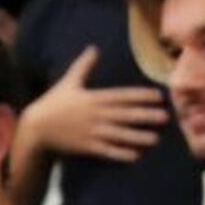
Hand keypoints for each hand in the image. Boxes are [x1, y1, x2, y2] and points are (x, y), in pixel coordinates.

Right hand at [26, 47, 168, 163]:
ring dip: (138, 137)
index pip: (122, 96)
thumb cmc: (54, 103)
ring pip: (120, 135)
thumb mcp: (69, 81)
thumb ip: (84, 66)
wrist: (37, 128)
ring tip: (156, 139)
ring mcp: (92, 132)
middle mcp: (96, 115)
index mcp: (93, 98)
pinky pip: (107, 151)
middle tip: (166, 117)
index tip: (158, 96)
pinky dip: (121, 154)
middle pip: (125, 115)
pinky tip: (136, 156)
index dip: (140, 95)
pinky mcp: (88, 147)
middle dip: (146, 116)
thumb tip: (94, 48)